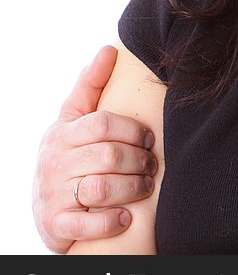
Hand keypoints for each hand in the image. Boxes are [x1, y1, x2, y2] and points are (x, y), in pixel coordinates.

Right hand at [33, 46, 156, 252]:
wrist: (48, 210)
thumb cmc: (71, 156)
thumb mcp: (74, 120)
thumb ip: (91, 87)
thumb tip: (108, 49)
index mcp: (62, 134)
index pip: (102, 123)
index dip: (134, 130)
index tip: (149, 138)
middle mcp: (55, 163)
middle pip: (108, 156)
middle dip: (139, 161)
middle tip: (152, 165)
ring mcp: (53, 195)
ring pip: (100, 188)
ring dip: (132, 189)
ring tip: (144, 187)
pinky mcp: (56, 226)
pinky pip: (85, 224)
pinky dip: (110, 221)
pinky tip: (125, 217)